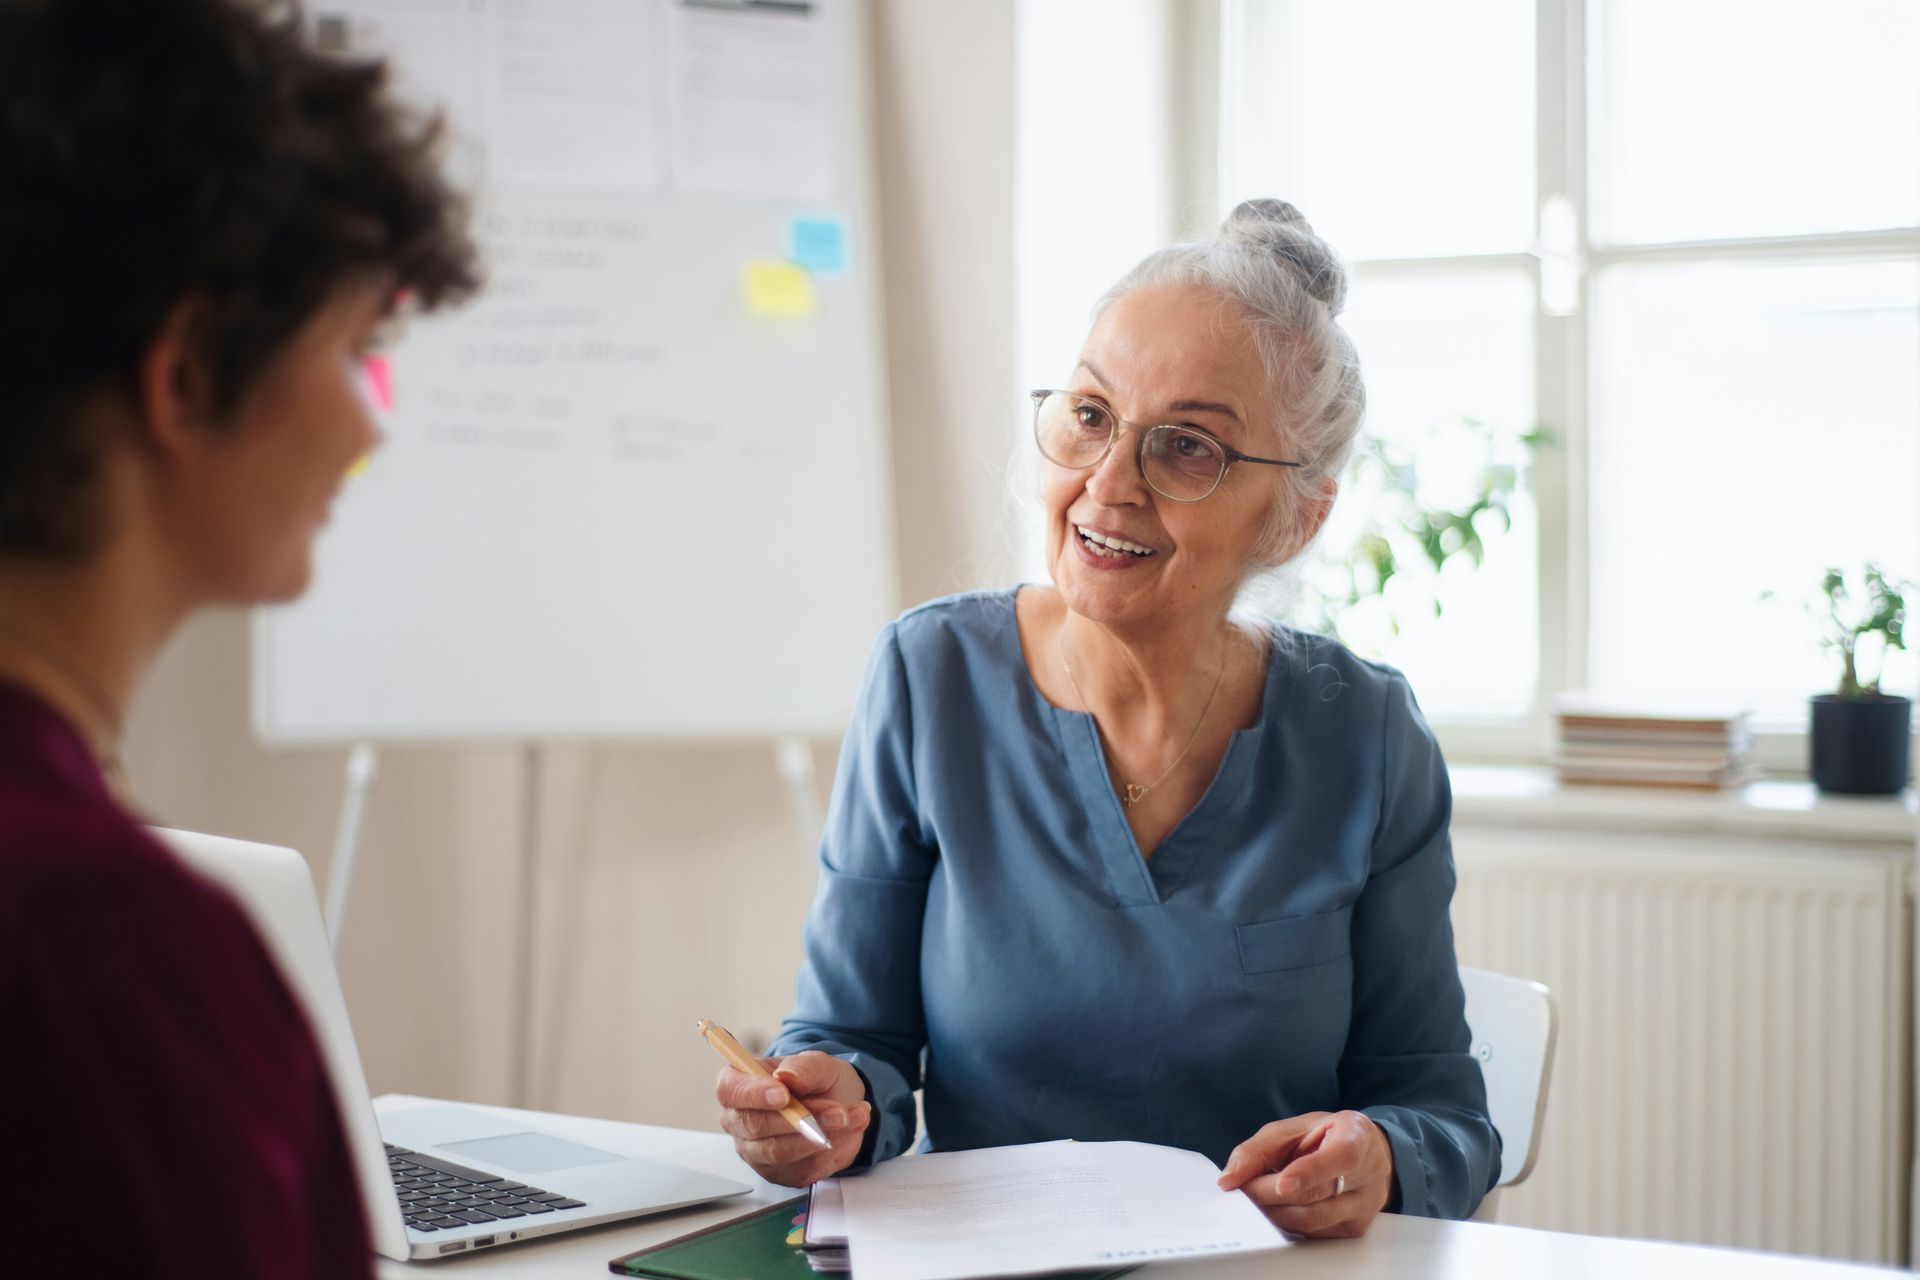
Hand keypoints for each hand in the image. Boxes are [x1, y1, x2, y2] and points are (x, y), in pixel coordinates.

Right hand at [715, 1049, 870, 1186]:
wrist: (839, 1106)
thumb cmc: (817, 1082)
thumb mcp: (819, 1064)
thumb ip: (805, 1068)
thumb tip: (787, 1077)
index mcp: (739, 1084)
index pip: (730, 1090)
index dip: (753, 1094)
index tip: (784, 1094)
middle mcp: (739, 1120)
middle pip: (755, 1126)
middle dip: (799, 1118)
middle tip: (836, 1110)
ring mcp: (755, 1151)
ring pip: (779, 1150)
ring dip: (819, 1135)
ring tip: (848, 1117)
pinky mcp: (779, 1172)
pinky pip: (802, 1167)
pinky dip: (830, 1150)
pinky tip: (847, 1131)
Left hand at [1217, 1110, 1393, 1238]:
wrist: (1361, 1153)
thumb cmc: (1323, 1137)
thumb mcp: (1291, 1129)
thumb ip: (1258, 1150)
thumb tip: (1230, 1179)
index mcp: (1357, 1136)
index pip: (1341, 1157)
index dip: (1310, 1171)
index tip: (1280, 1184)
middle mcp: (1369, 1172)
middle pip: (1318, 1194)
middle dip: (1272, 1194)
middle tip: (1242, 1190)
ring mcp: (1365, 1204)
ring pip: (1314, 1219)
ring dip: (1275, 1212)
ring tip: (1256, 1199)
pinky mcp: (1355, 1228)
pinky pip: (1315, 1233)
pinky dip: (1288, 1223)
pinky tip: (1276, 1209)